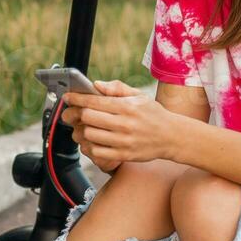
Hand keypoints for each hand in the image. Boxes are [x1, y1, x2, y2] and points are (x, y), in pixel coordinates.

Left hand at [61, 79, 178, 167]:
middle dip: (75, 114)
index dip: (76, 99)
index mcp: (127, 107)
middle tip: (70, 113)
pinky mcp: (123, 155)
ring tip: (81, 127)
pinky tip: (91, 140)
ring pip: (89, 135)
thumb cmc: (153, 114)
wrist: (172, 137)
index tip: (67, 97)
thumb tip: (96, 85)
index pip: (94, 101)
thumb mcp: (139, 96)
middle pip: (88, 117)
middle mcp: (124, 124)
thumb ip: (117, 89)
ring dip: (80, 130)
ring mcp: (123, 141)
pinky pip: (96, 152)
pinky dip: (89, 146)